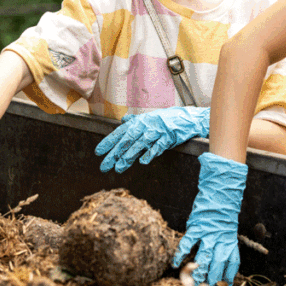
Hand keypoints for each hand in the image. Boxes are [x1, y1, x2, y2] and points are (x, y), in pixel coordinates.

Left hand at [95, 106, 209, 172]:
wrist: (188, 118)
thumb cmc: (166, 119)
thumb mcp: (149, 118)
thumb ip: (135, 121)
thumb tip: (123, 120)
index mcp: (139, 122)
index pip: (120, 132)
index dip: (108, 142)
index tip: (98, 152)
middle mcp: (145, 125)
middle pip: (127, 140)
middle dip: (114, 154)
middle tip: (105, 166)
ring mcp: (157, 131)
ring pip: (140, 144)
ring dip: (129, 156)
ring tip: (119, 167)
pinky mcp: (169, 137)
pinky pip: (158, 146)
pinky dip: (150, 153)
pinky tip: (143, 162)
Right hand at [172, 152, 245, 285]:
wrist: (221, 191)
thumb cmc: (225, 211)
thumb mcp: (229, 228)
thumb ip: (226, 243)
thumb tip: (223, 262)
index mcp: (231, 241)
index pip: (232, 264)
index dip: (228, 277)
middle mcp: (221, 239)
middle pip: (217, 265)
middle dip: (211, 280)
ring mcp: (208, 233)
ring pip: (203, 258)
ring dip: (197, 272)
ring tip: (192, 284)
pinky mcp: (196, 226)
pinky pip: (187, 243)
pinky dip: (181, 254)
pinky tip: (175, 264)